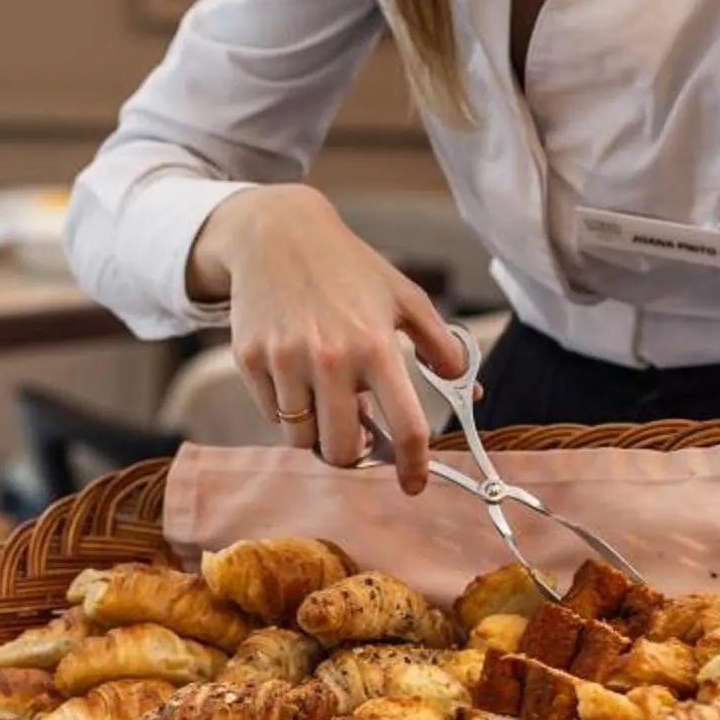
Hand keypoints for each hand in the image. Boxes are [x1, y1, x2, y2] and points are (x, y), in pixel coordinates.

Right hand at [191, 187, 469, 494]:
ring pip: (302, 439)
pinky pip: (272, 415)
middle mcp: (329, 357)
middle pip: (344, 450)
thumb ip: (440, 344)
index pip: (405, 426)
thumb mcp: (403, 296)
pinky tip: (295, 375)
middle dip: (354, 454)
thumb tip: (469, 390)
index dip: (414, 466)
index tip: (414, 484)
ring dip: (317, 431)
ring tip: (324, 398)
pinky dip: (287, 409)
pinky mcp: (250, 360)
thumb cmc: (348, 267)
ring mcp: (284, 361)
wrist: (276, 235)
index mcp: (376, 344)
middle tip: (358, 435)